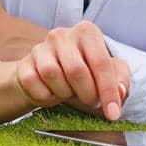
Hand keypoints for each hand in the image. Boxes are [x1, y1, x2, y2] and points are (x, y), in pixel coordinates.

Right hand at [14, 23, 130, 120]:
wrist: (47, 76)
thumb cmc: (83, 72)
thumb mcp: (108, 73)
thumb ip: (120, 80)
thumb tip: (121, 91)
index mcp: (86, 32)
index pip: (100, 62)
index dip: (108, 91)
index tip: (113, 114)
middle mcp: (62, 35)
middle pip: (76, 70)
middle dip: (87, 94)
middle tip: (89, 100)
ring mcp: (40, 48)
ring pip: (52, 75)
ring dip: (65, 94)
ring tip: (70, 92)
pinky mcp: (25, 64)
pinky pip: (34, 84)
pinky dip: (46, 97)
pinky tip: (53, 93)